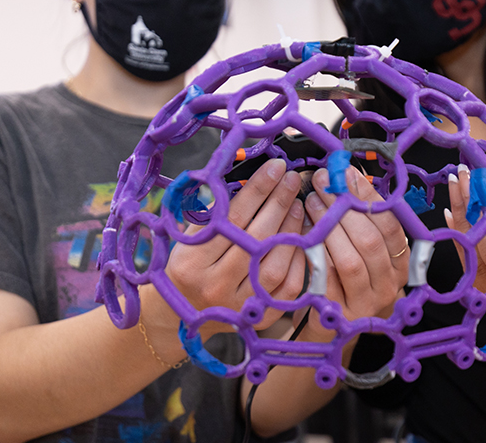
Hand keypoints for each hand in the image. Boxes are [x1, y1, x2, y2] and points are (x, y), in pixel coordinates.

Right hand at [165, 158, 306, 333]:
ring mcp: (238, 305)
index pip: (233, 218)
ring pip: (275, 265)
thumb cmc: (190, 261)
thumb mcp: (191, 234)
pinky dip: (298, 259)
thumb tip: (256, 178)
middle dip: (279, 203)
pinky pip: (288, 287)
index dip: (258, 189)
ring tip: (298, 205)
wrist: (184, 310)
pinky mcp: (259, 318)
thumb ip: (218, 210)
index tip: (276, 167)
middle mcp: (214, 286)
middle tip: (292, 179)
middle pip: (256, 239)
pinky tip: (301, 236)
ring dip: (291, 230)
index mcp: (191, 262)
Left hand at [302, 166, 408, 333]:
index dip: (367, 195)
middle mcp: (389, 285)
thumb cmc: (345, 278)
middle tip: (321, 183)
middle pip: (370, 240)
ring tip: (310, 202)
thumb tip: (347, 173)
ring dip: (328, 226)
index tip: (345, 172)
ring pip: (350, 260)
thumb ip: (361, 218)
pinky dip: (315, 254)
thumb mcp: (361, 249)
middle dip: (343, 206)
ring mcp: (365, 303)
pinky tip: (303, 233)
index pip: (389, 223)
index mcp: (401, 263)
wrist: (331, 326)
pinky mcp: (339, 315)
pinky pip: (327, 280)